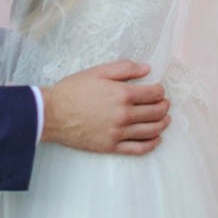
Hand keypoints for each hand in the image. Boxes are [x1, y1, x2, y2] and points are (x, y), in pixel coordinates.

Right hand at [40, 61, 169, 154]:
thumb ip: (124, 69)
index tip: (160, 90)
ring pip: (151, 131)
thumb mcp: (98, 72)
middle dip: (164, 106)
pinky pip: (139, 149)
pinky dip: (152, 144)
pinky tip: (156, 139)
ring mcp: (119, 133)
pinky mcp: (112, 146)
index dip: (160, 91)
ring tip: (165, 119)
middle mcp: (124, 115)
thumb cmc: (73, 89)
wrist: (53, 113)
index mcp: (122, 94)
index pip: (153, 94)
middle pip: (155, 112)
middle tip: (165, 104)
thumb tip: (147, 69)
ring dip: (162, 124)